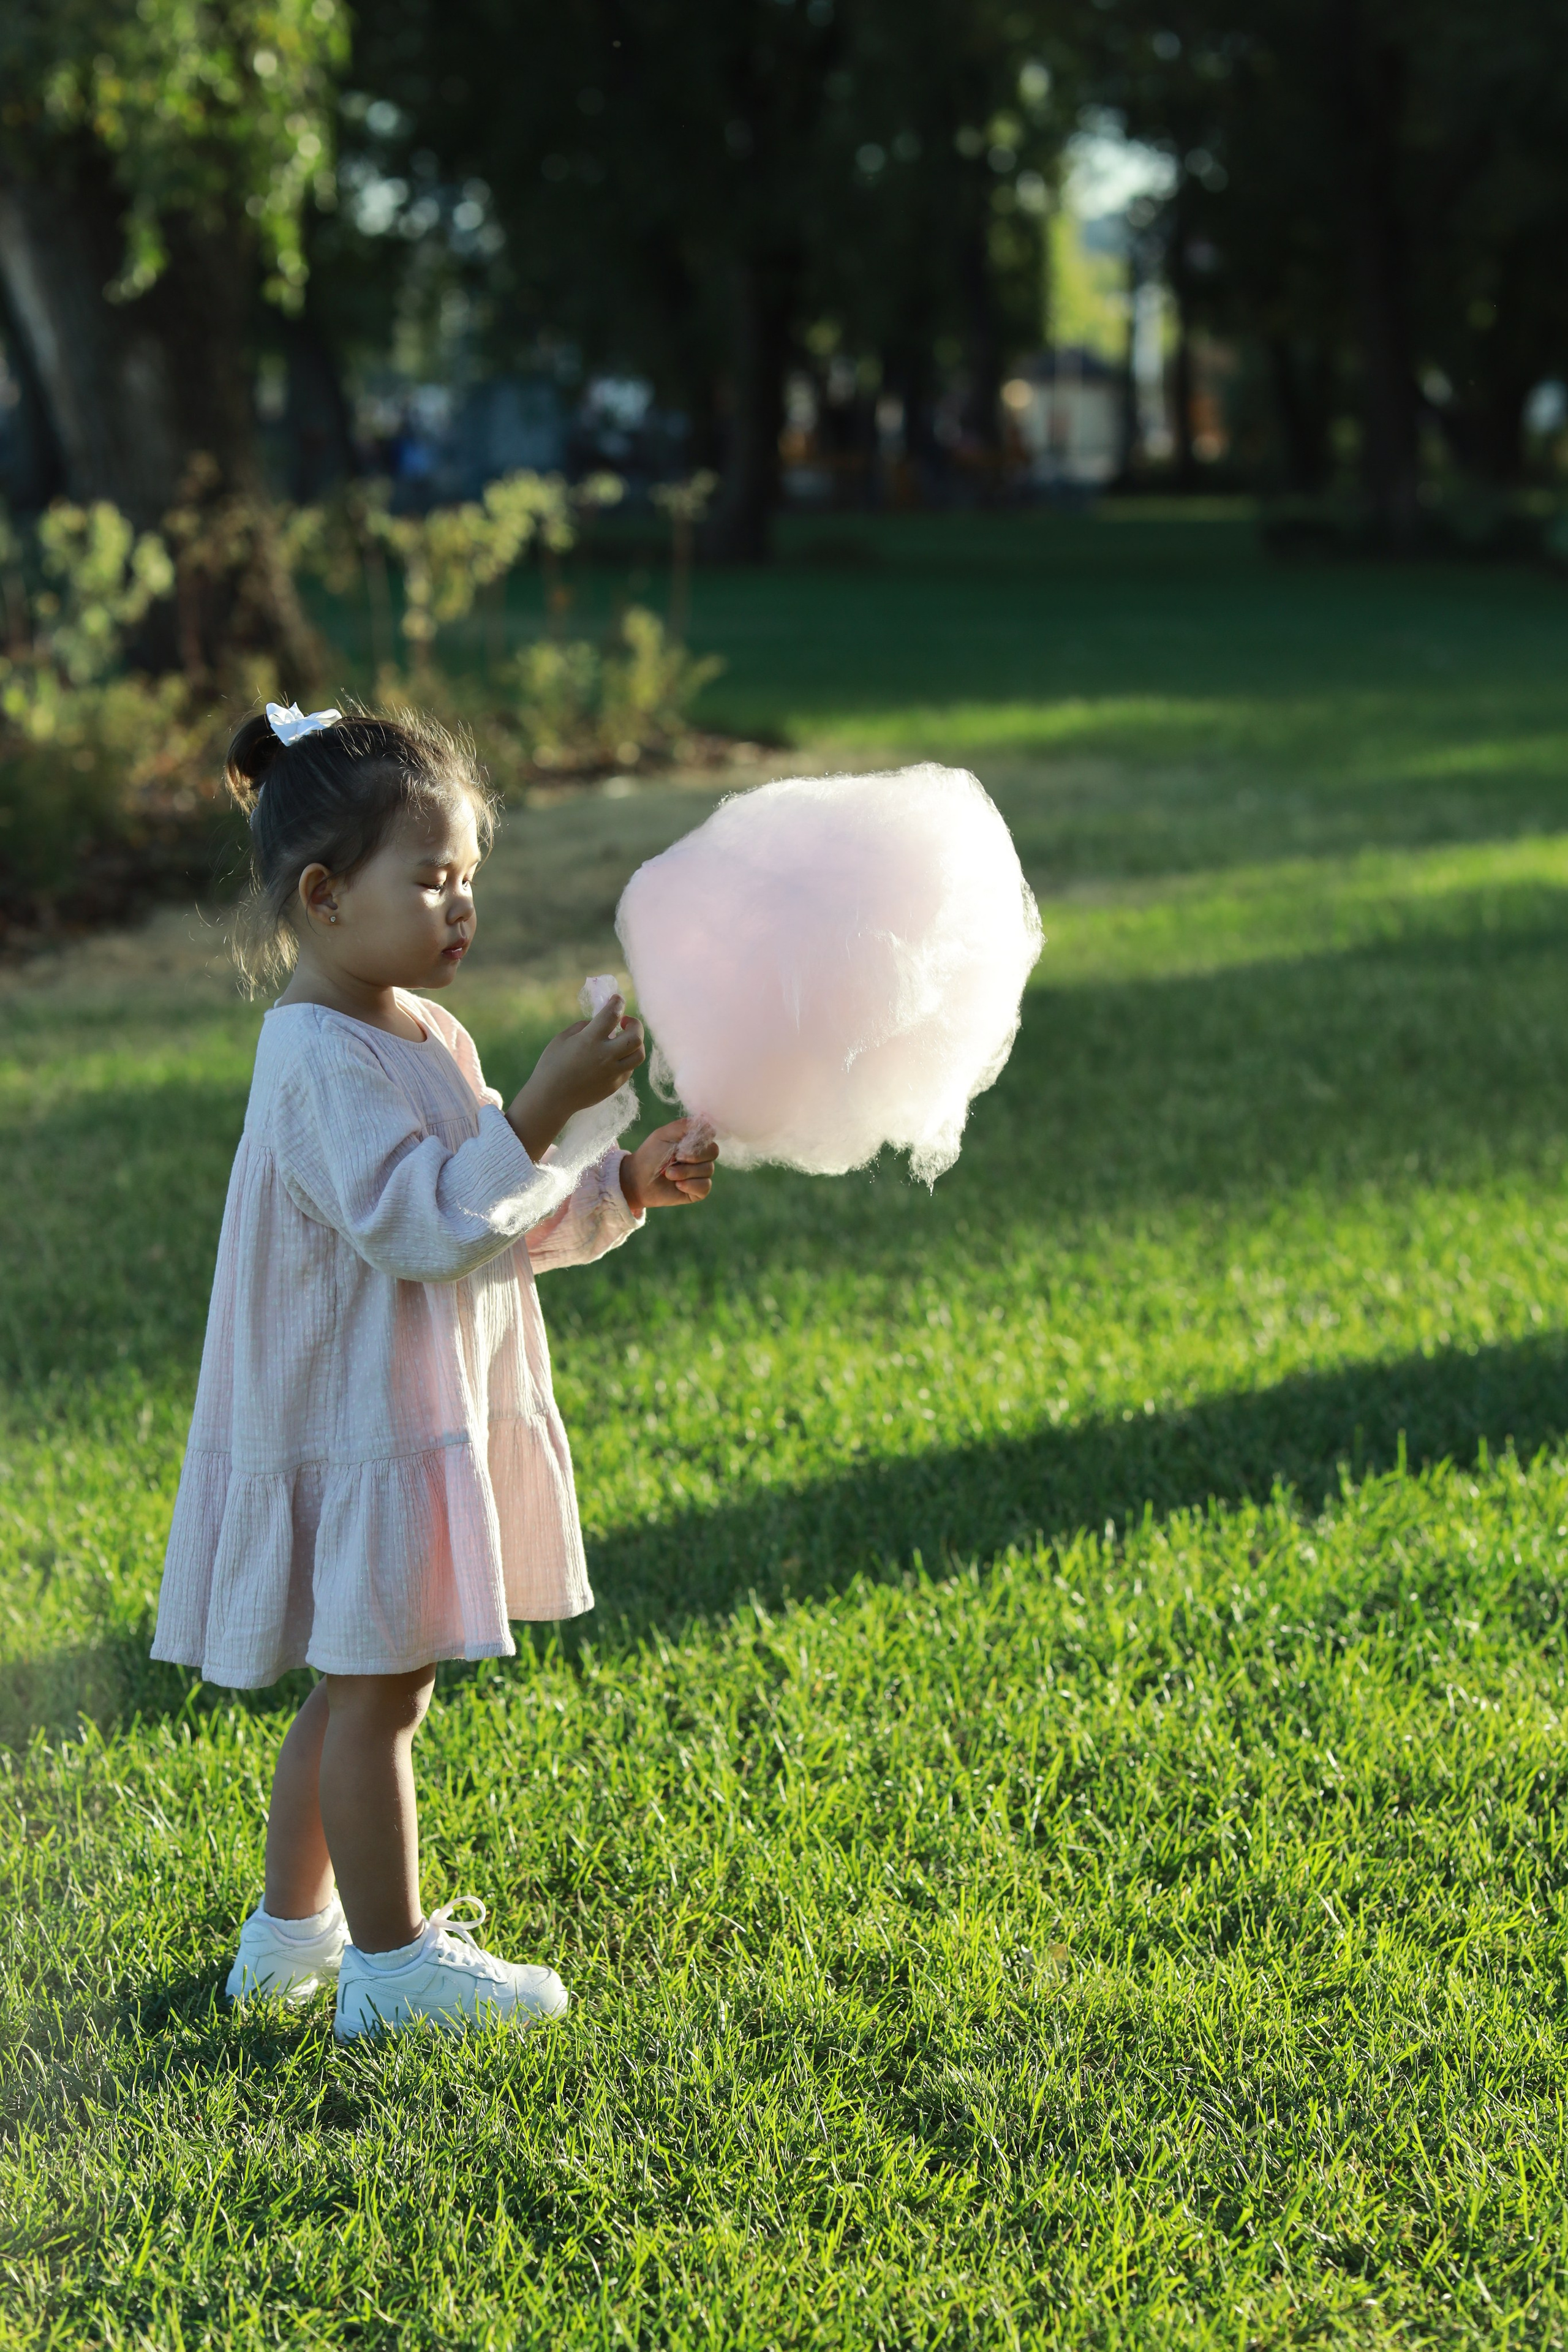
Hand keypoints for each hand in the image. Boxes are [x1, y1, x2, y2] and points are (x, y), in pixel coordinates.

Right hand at [507, 997, 644, 1159]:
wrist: (551, 1098)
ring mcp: (612, 1073)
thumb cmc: (551, 1065)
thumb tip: (598, 1022)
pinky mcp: (614, 1085)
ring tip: (624, 1040)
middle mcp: (605, 1056)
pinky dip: (625, 1059)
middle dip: (635, 1024)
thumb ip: (583, 1027)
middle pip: (635, 1037)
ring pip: (639, 1055)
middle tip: (625, 1022)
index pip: (612, 1015)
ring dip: (635, 1043)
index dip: (618, 1003)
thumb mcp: (562, 1039)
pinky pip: (628, 1069)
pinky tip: (614, 1057)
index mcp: (590, 1040)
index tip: (617, 999)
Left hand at [621, 1119, 718, 1211]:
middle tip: (676, 1158)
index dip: (699, 1140)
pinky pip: (705, 1186)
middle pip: (713, 1151)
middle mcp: (700, 1156)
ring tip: (668, 1174)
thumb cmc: (650, 1155)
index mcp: (694, 1140)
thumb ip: (685, 1126)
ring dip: (686, 1171)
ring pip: (708, 1169)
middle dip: (693, 1155)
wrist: (638, 1179)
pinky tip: (677, 1185)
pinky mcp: (698, 1191)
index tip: (682, 1143)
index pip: (710, 1135)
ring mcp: (700, 1173)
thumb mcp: (664, 1134)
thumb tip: (709, 1126)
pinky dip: (690, 1185)